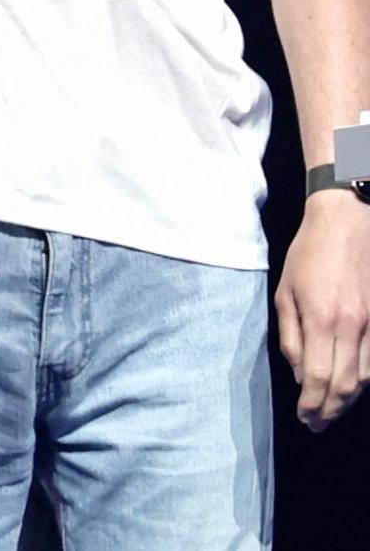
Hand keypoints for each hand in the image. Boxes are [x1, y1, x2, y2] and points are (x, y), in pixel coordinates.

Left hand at [279, 190, 369, 430]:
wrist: (349, 223)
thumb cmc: (309, 254)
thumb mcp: (285, 292)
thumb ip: (291, 336)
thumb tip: (300, 374)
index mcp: (321, 319)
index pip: (319, 378)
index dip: (312, 404)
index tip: (304, 418)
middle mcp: (352, 326)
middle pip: (346, 385)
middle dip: (330, 410)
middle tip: (316, 423)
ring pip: (367, 377)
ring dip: (349, 400)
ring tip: (332, 411)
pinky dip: (365, 380)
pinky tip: (353, 387)